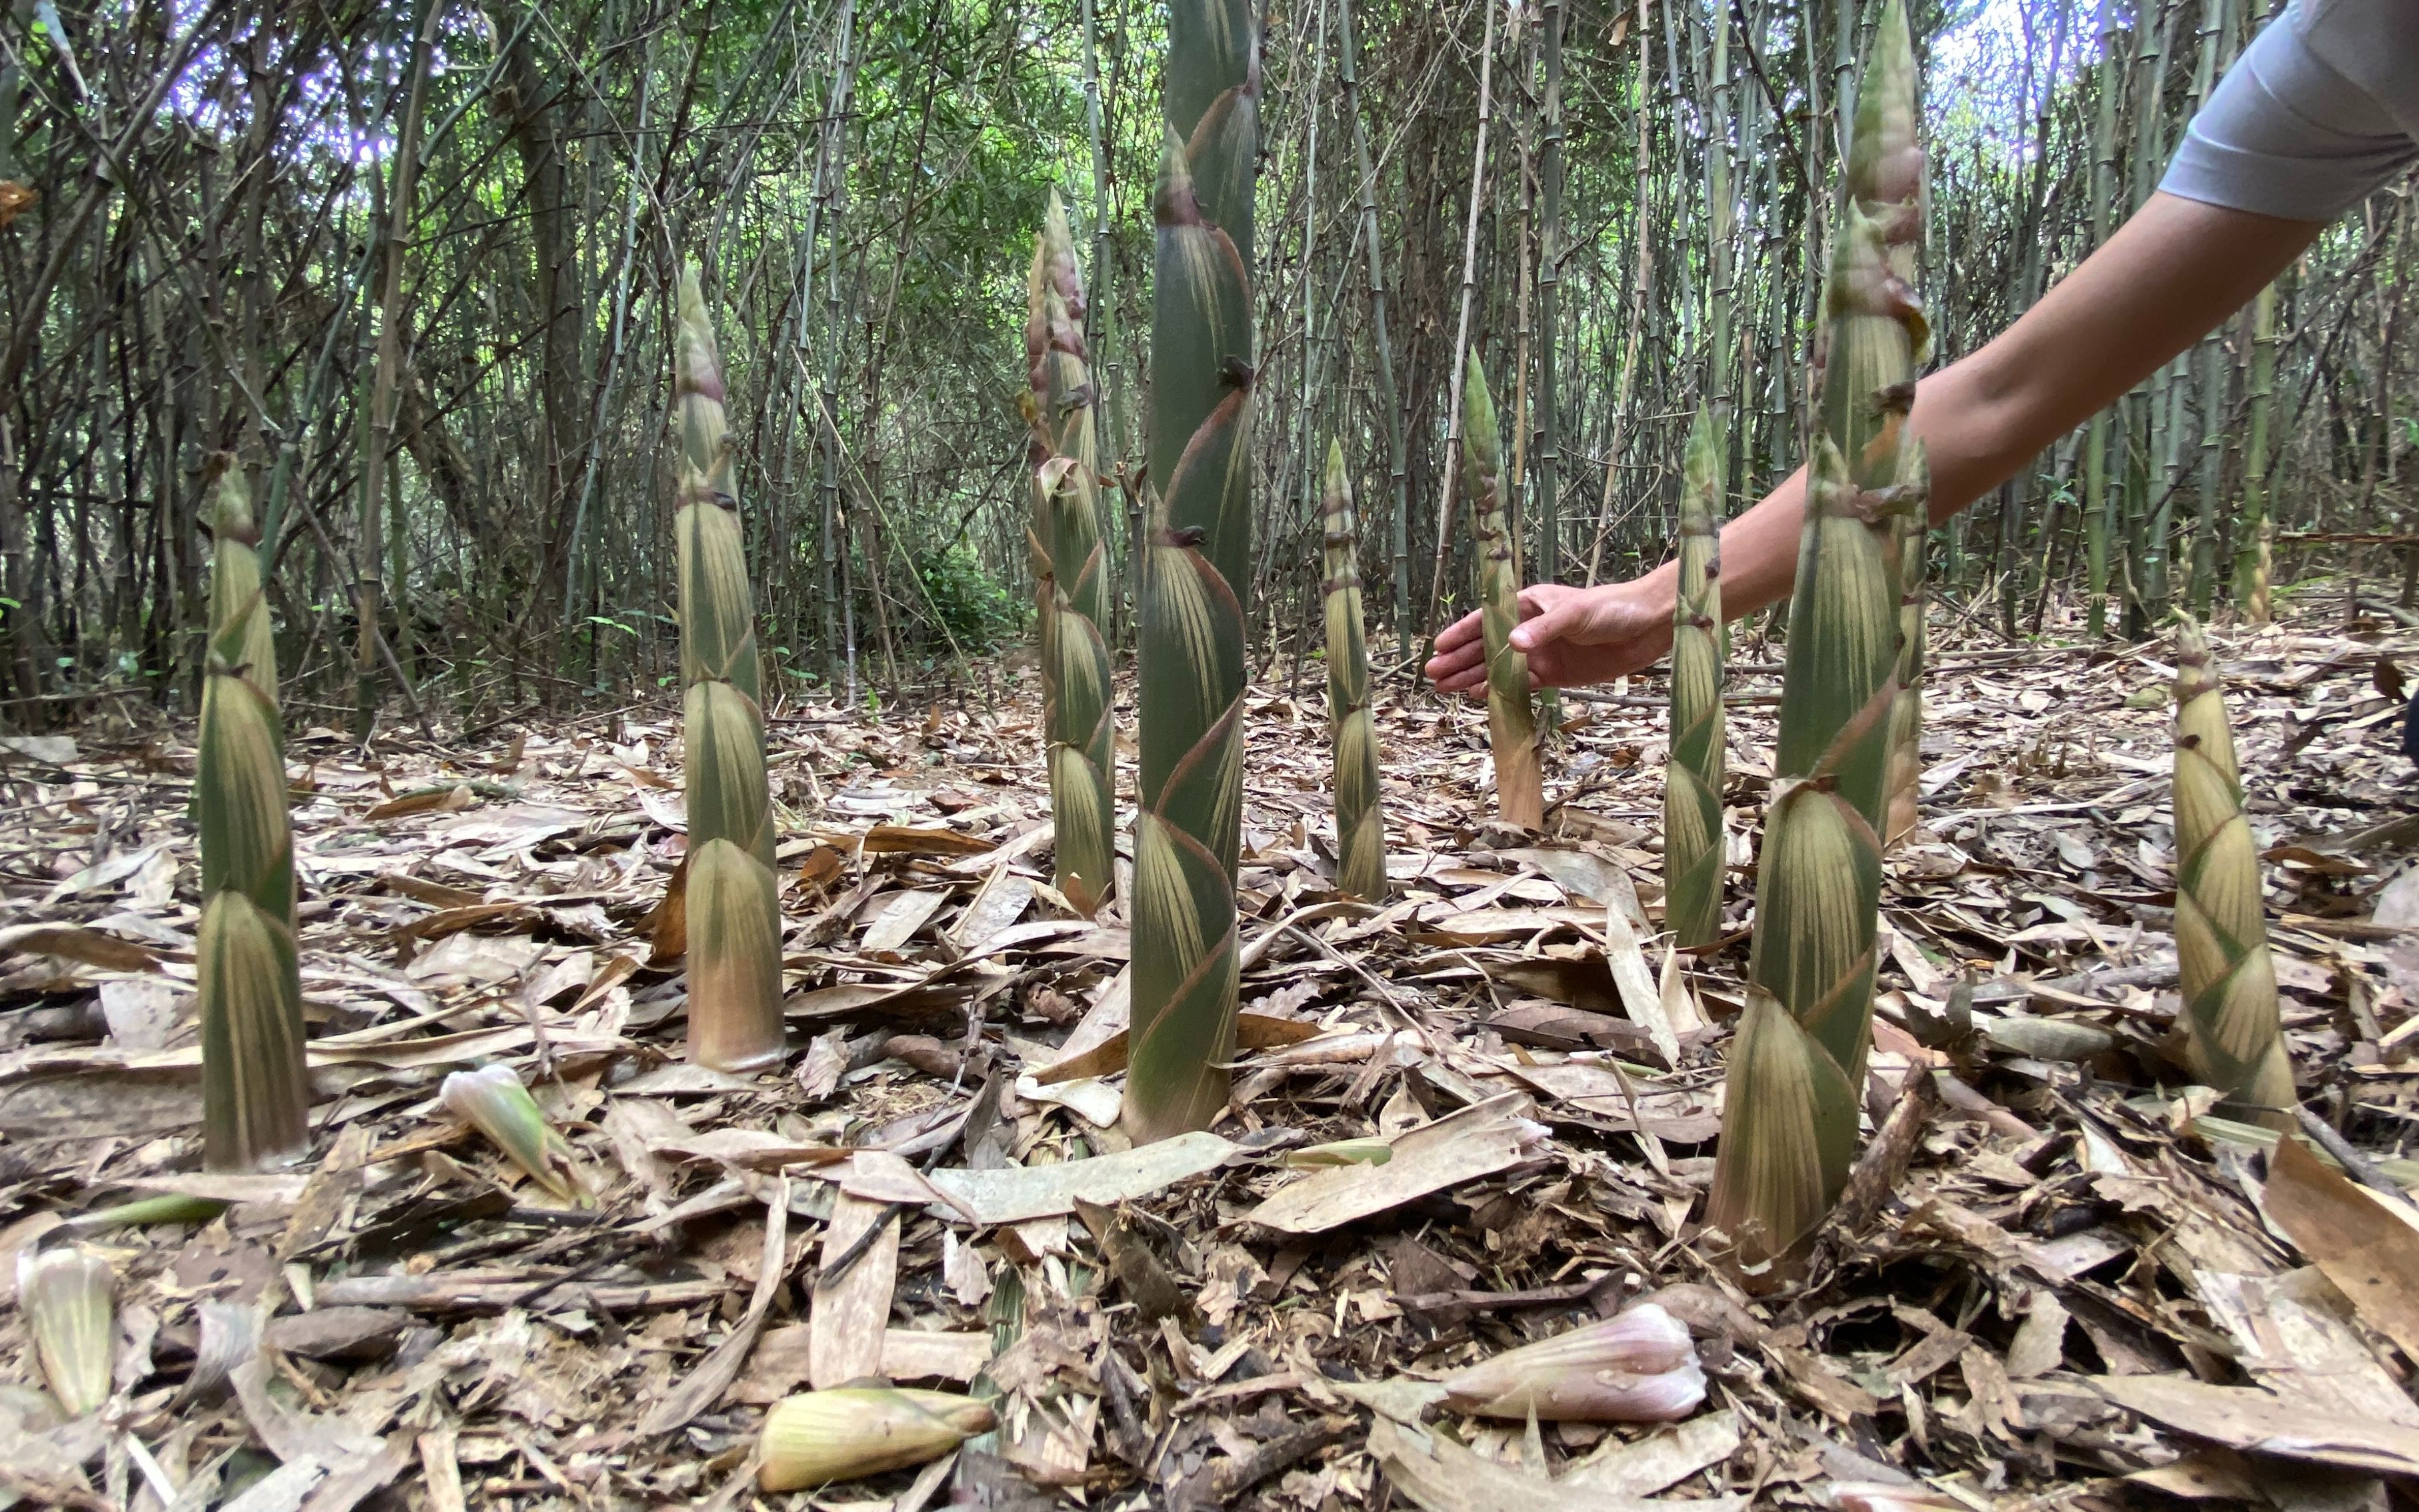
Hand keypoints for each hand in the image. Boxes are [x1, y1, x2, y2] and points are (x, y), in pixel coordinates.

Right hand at [1424, 579, 1676, 693]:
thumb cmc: (1610, 608)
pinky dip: (1499, 691)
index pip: (1487, 620)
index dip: (1461, 634)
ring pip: (1498, 668)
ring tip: (1445, 689)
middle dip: (1459, 660)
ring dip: (1472, 677)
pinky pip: (1520, 684)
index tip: (1439, 647)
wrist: (1646, 626)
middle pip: (1486, 647)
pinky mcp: (1554, 675)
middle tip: (1433, 676)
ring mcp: (1540, 653)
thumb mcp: (1574, 613)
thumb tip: (1511, 645)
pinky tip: (1478, 696)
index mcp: (1529, 605)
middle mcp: (1530, 629)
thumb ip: (1542, 630)